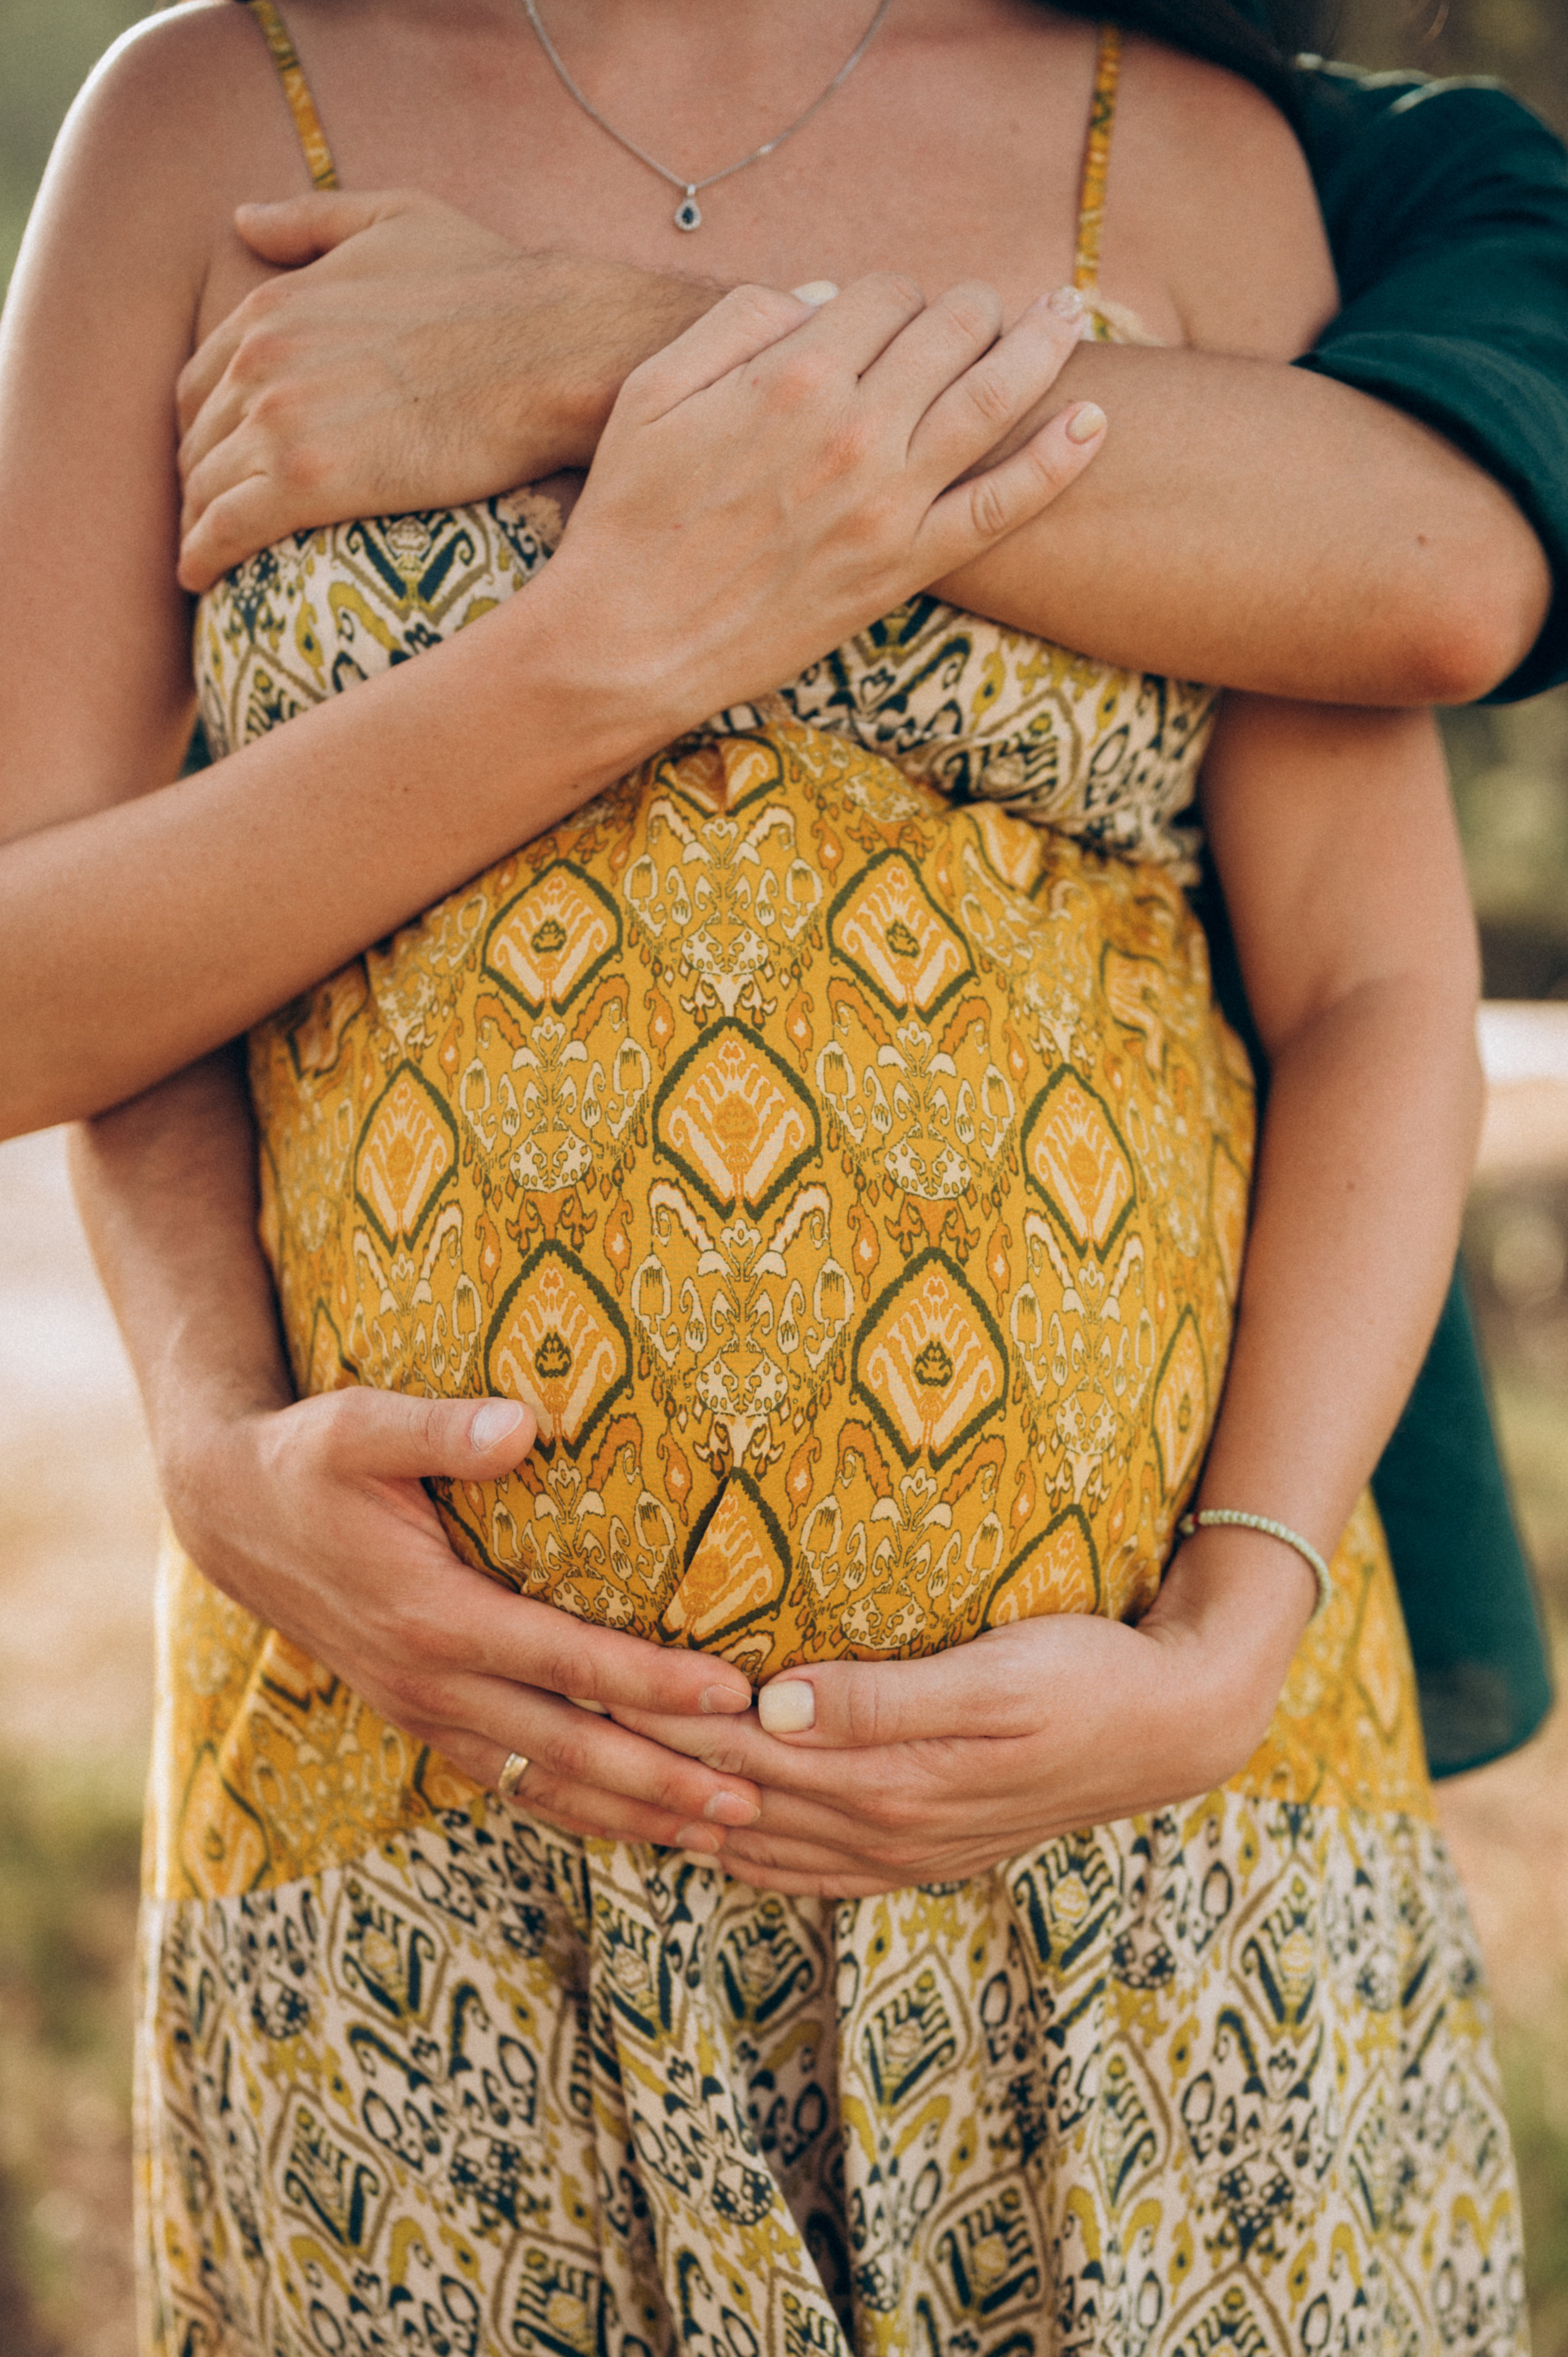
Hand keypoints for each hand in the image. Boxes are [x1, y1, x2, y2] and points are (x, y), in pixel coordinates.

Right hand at [162, 1385, 764, 1853]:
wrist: (232, 1517)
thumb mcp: (358, 1426)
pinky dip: (579, 1808)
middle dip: (668, 1777)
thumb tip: (522, 1423)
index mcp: (433, 1616)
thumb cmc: (308, 1461)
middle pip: (572, 1746)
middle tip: (757, 1796)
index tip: (734, 1694)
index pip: (568, 1660)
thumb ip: (442, 1428)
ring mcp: (426, 1712)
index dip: (653, 1682)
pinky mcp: (425, 1720)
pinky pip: (515, 1780)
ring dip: (636, 1812)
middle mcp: (432, 1682)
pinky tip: (637, 1823)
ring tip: (722, 1829)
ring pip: (547, 1783)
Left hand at [176, 189, 717, 590]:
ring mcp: (279, 420)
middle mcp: (260, 359)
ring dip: (196, 525)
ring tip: (209, 557)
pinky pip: (227, 528)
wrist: (551, 350)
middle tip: (216, 520)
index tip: (221, 461)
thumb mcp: (395, 219)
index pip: (202, 381)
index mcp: (273, 305)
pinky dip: (203, 555)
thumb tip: (245, 219)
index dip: (204, 427)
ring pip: (204, 487)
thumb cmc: (493, 286)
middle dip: (198, 480)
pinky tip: (202, 577)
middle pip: (197, 439)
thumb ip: (312, 221)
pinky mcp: (309, 481)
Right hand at [541, 272, 1106, 736]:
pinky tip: (1094, 421)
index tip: (889, 313)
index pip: (884, 294)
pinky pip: (1004, 506)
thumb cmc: (628, 517)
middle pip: (950, 332)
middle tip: (985, 307)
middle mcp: (854, 429)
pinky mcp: (904, 568)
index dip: (894, 294)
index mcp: (793, 374)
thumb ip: (737, 322)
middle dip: (973, 306)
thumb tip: (820, 297)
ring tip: (1067, 318)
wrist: (626, 644)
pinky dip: (1058, 461)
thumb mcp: (653, 391)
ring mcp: (887, 503)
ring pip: (993, 400)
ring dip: (1041, 347)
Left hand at [613, 1532, 1314, 1894]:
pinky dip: (733, 1852)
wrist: (1173, 1726)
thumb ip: (882, 1698)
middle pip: (727, 1795)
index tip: (573, 1674)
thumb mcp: (995, 1676)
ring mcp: (895, 1850)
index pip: (736, 1744)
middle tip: (546, 1719)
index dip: (652, 1713)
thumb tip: (775, 1705)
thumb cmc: (1085, 1674)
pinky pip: (799, 1867)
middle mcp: (878, 1827)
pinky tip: (696, 1839)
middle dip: (636, 1761)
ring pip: (750, 1839)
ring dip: (669, 1815)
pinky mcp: (915, 1851)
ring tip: (589, 1784)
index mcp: (886, 1778)